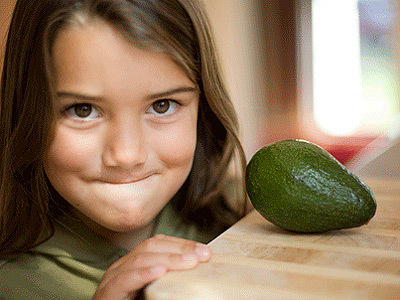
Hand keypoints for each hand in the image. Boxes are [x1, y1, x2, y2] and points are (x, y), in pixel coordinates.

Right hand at [92, 234, 211, 299]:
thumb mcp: (154, 292)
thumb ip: (169, 280)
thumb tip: (197, 269)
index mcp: (134, 264)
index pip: (159, 243)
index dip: (182, 243)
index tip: (204, 250)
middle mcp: (122, 267)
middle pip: (151, 246)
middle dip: (179, 248)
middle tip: (203, 255)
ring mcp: (112, 278)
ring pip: (140, 259)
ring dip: (168, 259)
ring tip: (189, 262)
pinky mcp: (108, 292)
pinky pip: (125, 280)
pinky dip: (144, 274)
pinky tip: (160, 272)